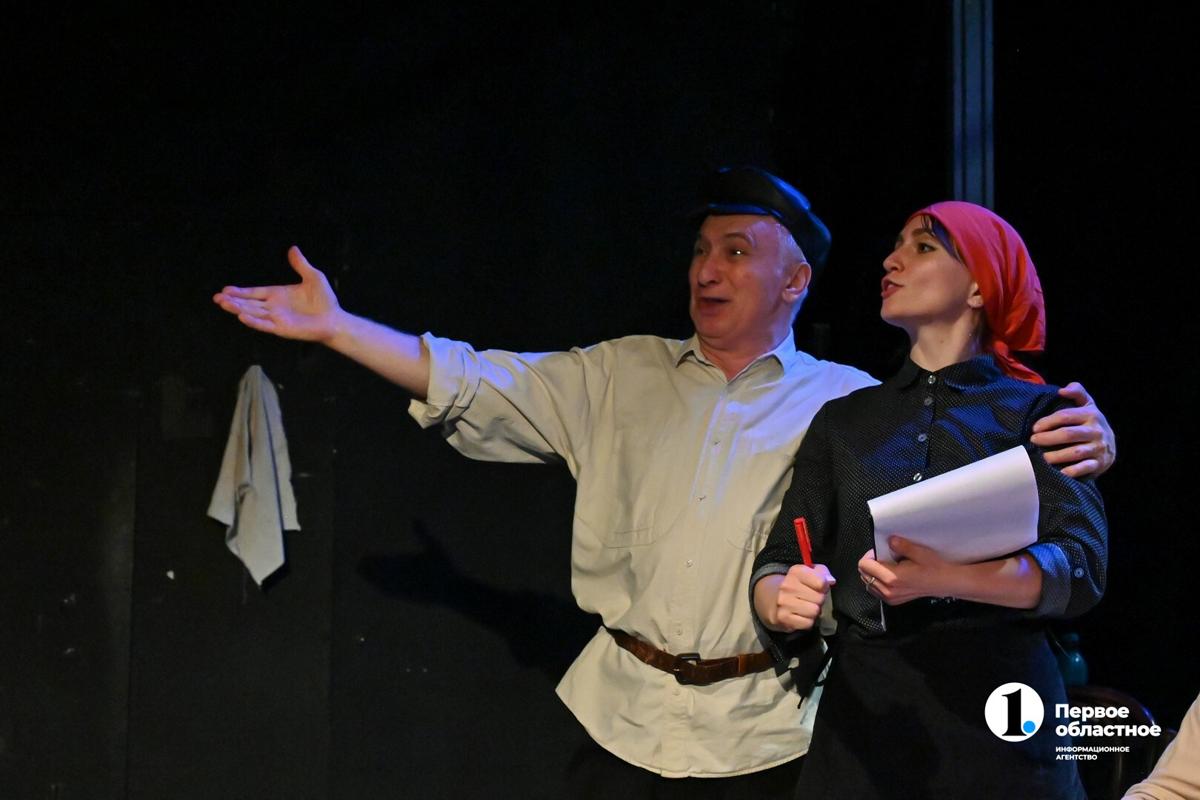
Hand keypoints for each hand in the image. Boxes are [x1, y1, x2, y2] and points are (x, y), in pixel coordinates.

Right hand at [213, 246, 341, 341]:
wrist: (335, 319)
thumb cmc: (325, 300)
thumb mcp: (313, 277)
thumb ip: (301, 264)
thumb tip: (293, 248)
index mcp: (277, 295)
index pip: (254, 293)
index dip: (240, 292)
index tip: (225, 290)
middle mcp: (274, 307)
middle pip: (249, 304)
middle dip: (233, 301)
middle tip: (217, 298)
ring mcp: (277, 319)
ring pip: (253, 313)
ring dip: (238, 309)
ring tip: (224, 304)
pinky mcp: (282, 329)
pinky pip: (265, 325)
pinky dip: (254, 321)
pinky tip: (242, 316)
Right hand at [754, 564, 835, 632]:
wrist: (773, 599)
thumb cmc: (798, 585)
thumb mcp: (810, 573)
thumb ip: (823, 573)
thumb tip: (831, 581)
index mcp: (796, 572)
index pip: (821, 582)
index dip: (824, 586)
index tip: (819, 587)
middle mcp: (787, 585)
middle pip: (819, 598)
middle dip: (819, 600)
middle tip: (812, 599)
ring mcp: (783, 602)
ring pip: (814, 611)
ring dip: (814, 611)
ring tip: (807, 607)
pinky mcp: (782, 617)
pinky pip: (807, 623)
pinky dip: (807, 621)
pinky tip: (802, 616)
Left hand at [858, 539, 952, 605]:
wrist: (945, 582)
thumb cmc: (934, 568)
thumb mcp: (919, 552)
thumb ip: (901, 546)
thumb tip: (889, 540)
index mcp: (892, 578)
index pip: (864, 566)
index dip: (870, 555)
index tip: (880, 551)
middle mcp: (888, 590)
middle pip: (863, 574)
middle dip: (870, 564)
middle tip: (884, 557)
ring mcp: (890, 597)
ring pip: (868, 583)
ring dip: (872, 573)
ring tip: (887, 566)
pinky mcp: (892, 601)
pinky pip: (875, 590)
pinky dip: (877, 581)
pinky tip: (888, 575)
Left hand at [1029, 382, 1115, 477]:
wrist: (1110, 445)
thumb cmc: (1089, 422)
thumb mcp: (1087, 404)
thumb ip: (1077, 392)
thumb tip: (1062, 390)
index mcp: (1092, 415)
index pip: (1066, 416)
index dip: (1048, 421)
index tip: (1035, 428)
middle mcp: (1097, 431)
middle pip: (1068, 434)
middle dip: (1048, 438)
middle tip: (1034, 441)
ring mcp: (1099, 448)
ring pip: (1076, 452)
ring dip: (1057, 455)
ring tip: (1043, 457)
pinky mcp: (1100, 463)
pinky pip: (1086, 467)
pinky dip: (1074, 471)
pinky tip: (1061, 472)